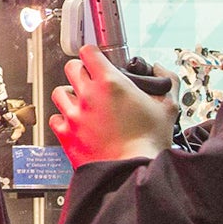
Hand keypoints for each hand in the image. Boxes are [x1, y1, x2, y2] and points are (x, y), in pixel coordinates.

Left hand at [49, 45, 177, 166]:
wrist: (133, 172)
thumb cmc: (150, 143)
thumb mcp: (168, 106)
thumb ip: (167, 81)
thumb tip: (160, 70)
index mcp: (110, 82)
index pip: (89, 51)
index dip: (94, 53)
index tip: (98, 59)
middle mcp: (88, 95)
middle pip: (71, 67)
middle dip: (81, 71)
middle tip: (91, 81)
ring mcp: (74, 115)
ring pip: (59, 91)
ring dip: (70, 94)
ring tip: (82, 103)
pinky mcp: (66, 135)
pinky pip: (55, 118)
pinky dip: (63, 119)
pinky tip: (75, 123)